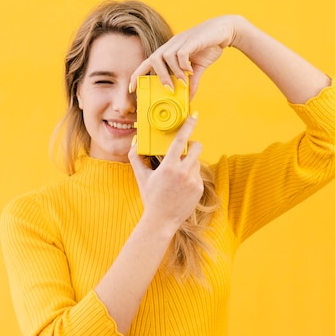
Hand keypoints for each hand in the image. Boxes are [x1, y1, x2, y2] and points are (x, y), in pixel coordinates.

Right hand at [128, 114, 203, 231]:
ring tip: (177, 177)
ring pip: (196, 162)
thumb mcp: (141, 177)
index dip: (188, 126)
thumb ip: (136, 157)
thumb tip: (135, 142)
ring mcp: (193, 181)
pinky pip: (198, 175)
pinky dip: (191, 177)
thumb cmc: (150, 197)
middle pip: (197, 147)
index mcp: (169, 167)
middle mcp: (183, 172)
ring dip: (189, 164)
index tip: (194, 116)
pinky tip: (181, 187)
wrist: (162, 220)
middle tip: (185, 149)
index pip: (181, 140)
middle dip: (193, 144)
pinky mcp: (199, 188)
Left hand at [130, 15, 241, 99]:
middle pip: (153, 59)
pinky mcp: (191, 40)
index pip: (148, 63)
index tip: (132, 89)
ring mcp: (180, 41)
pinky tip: (191, 71)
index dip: (138, 74)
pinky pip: (181, 53)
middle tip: (169, 90)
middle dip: (158, 77)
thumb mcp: (198, 69)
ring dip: (173, 73)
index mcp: (168, 52)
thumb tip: (188, 98)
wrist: (224, 30)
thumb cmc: (208, 47)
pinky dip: (184, 65)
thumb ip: (191, 82)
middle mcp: (171, 45)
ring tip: (182, 82)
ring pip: (165, 56)